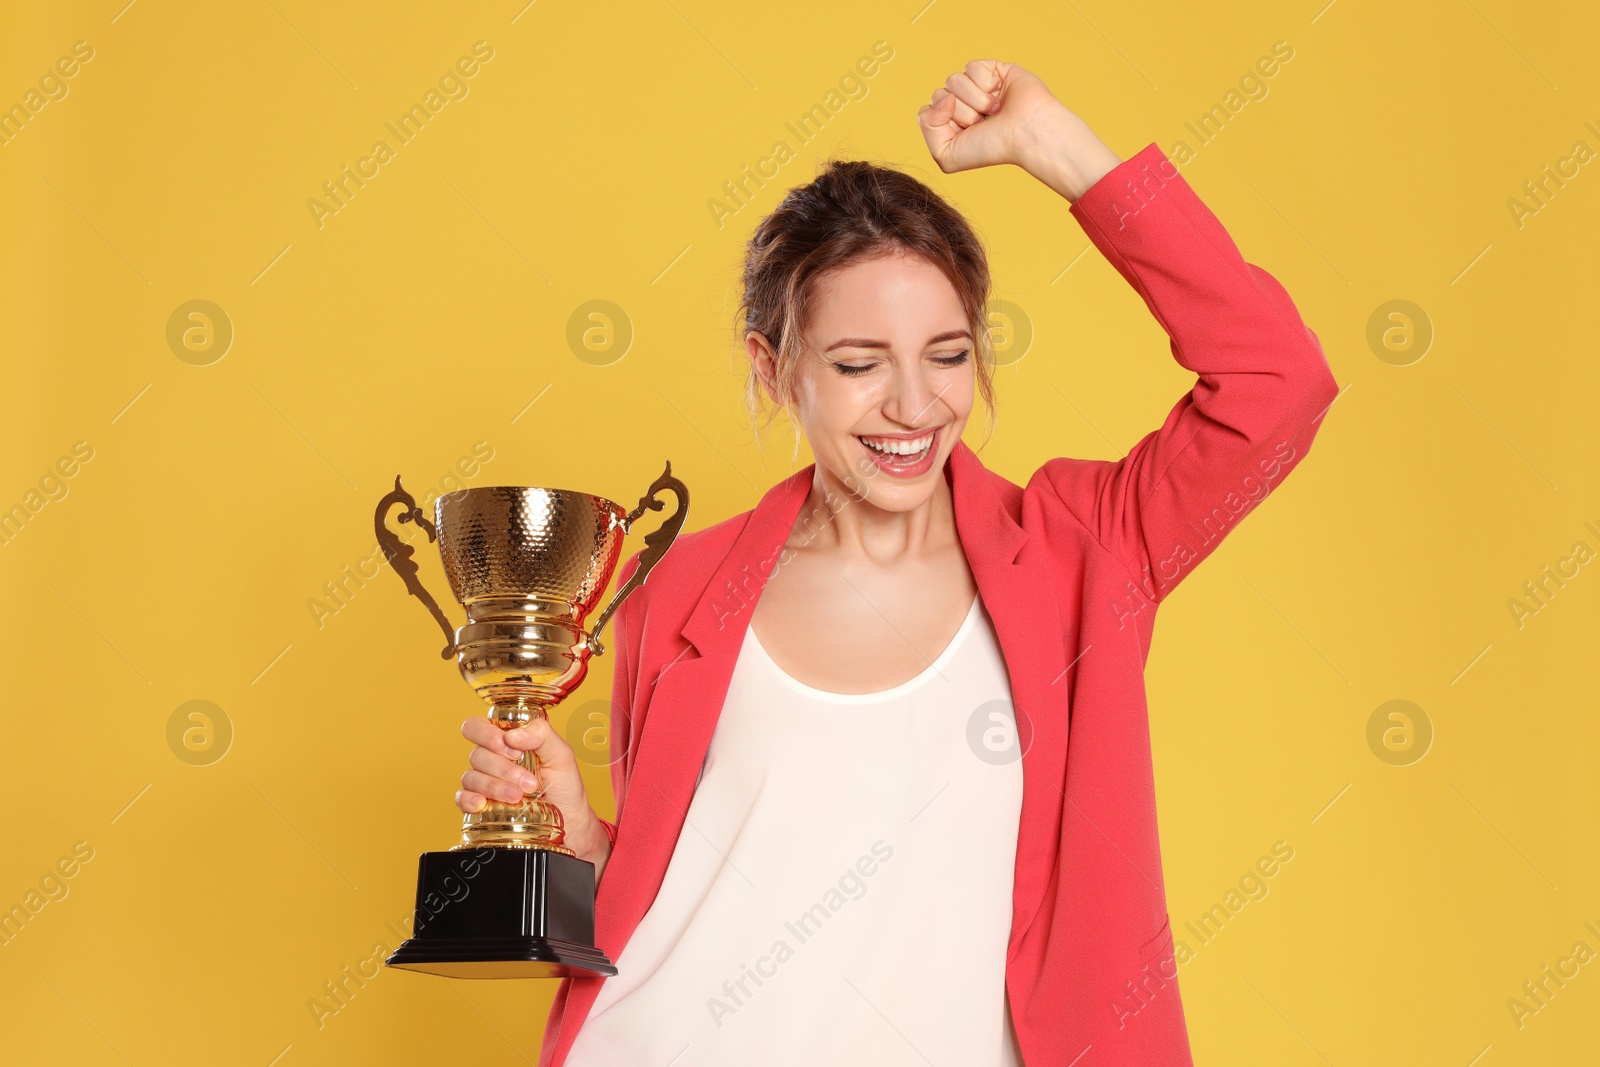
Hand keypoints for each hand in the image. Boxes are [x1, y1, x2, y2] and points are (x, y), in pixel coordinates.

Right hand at [456, 715, 612, 876]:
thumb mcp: (561, 754)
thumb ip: (541, 734)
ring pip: (472, 776)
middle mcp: (491, 759)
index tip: (513, 750)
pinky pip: (462, 798)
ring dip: (495, 786)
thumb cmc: (564, 785)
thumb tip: (512, 734)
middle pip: (477, 754)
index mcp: (507, 741)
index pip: (478, 727)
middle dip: (503, 768)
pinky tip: (483, 804)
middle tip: (528, 781)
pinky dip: (470, 800)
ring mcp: (484, 783)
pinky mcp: (480, 806)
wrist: (568, 821)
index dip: (488, 735)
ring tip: (519, 796)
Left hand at [915, 59, 1122, 200]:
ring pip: (953, 80)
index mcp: (951, 124)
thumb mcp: (945, 155)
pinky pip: (971, 67)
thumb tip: (943, 96)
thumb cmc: (991, 149)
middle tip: (982, 123)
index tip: (964, 134)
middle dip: (960, 113)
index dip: (941, 121)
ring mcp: (977, 86)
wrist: (1025, 133)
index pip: (927, 111)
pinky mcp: (992, 69)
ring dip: (974, 100)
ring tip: (993, 111)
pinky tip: (1000, 93)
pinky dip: (985, 83)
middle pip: (939, 95)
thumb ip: (927, 128)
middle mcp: (963, 104)